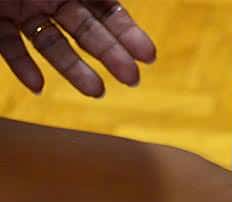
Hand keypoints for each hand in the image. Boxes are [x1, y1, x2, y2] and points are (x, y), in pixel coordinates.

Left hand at [0, 0, 154, 95]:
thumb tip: (109, 2)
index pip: (104, 8)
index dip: (127, 31)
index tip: (148, 56)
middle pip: (84, 28)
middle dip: (110, 54)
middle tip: (131, 79)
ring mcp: (16, 9)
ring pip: (52, 43)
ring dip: (74, 69)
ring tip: (96, 92)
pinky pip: (9, 47)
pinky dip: (22, 66)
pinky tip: (37, 85)